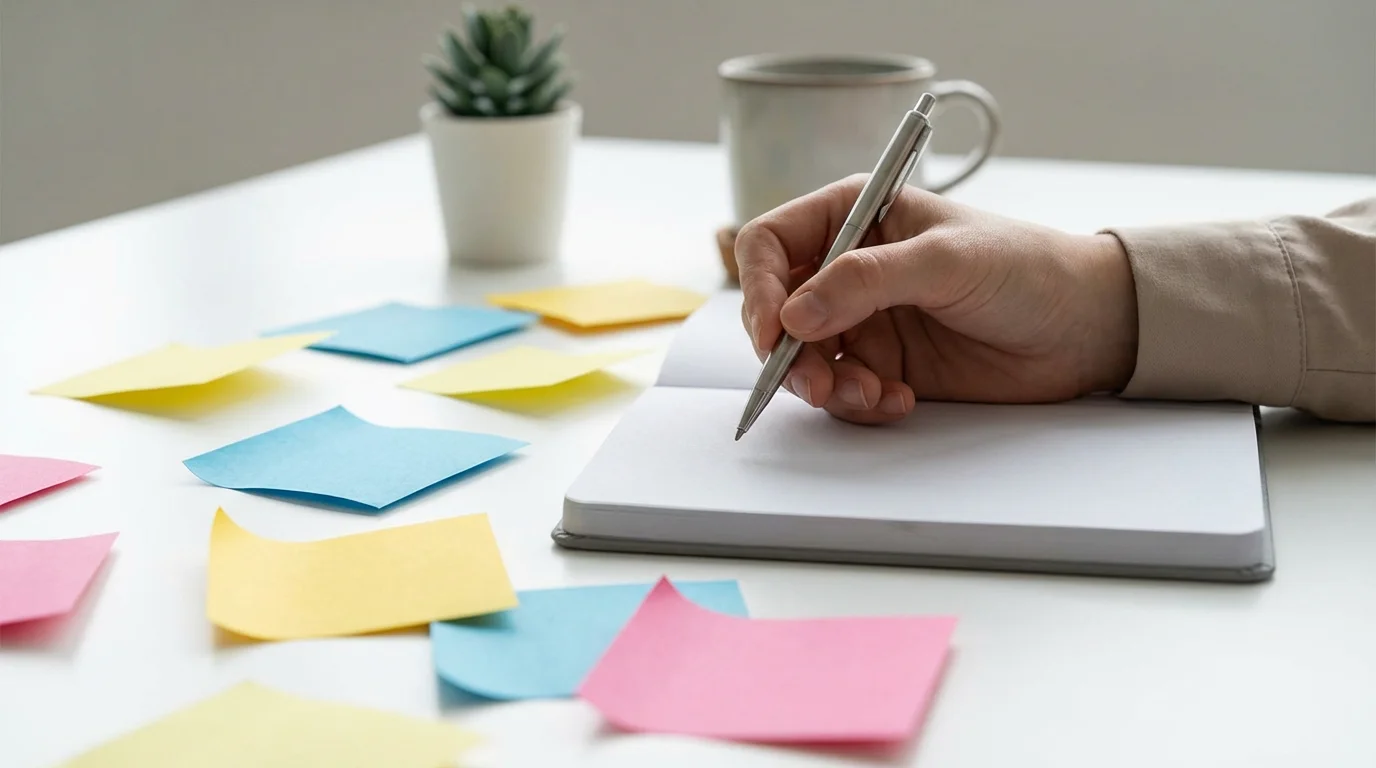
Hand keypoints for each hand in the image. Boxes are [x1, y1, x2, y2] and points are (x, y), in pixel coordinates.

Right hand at [736, 176, 1139, 423]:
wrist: (1084, 327)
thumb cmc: (1025, 268)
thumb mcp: (945, 261)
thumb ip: (865, 281)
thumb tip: (794, 315)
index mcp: (855, 216)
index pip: (771, 244)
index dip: (758, 287)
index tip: (772, 330)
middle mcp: (849, 267)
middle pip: (777, 311)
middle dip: (789, 353)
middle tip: (815, 383)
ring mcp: (865, 320)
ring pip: (805, 359)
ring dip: (825, 385)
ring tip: (870, 395)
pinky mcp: (885, 366)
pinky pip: (843, 392)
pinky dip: (859, 404)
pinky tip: (900, 401)